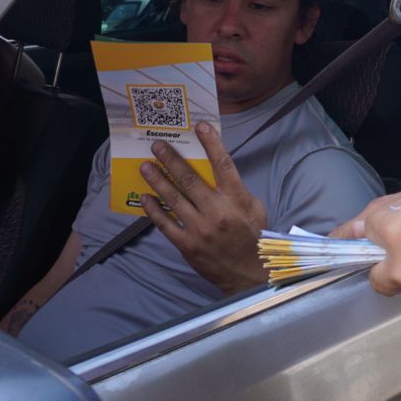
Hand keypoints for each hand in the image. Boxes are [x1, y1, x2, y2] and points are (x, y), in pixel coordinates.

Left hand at [140, 123, 268, 294]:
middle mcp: (217, 211)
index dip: (211, 143)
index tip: (199, 126)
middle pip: (190, 179)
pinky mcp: (187, 244)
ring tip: (145, 166)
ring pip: (174, 198)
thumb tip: (217, 170)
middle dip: (171, 159)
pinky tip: (145, 197)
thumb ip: (237, 189)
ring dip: (157, 180)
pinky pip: (165, 224)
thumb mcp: (254, 208)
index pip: (223, 164)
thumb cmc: (253, 236)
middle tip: (158, 145)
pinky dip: (153, 209)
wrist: (249, 273)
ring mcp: (200, 229)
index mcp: (237, 199)